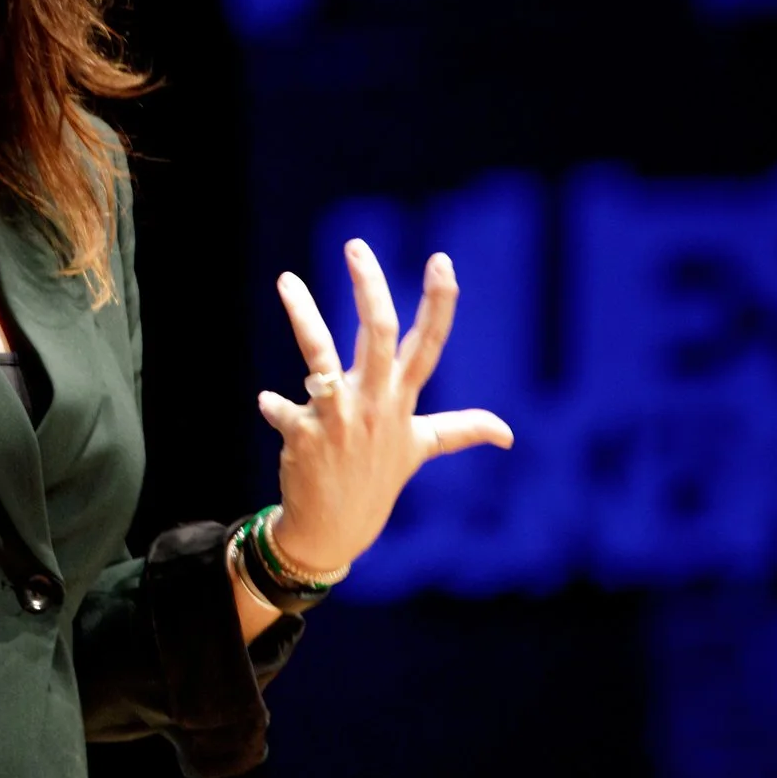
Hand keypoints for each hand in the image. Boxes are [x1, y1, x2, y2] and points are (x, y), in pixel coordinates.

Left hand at [255, 240, 513, 576]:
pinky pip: (283, 409)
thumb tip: (508, 434)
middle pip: (376, 333)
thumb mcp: (418, 450)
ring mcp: (340, 419)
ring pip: (320, 354)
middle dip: (368, 287)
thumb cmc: (376, 480)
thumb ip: (458, 430)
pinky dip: (274, 407)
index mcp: (401, 400)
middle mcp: (374, 404)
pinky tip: (268, 405)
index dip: (438, 303)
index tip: (441, 260)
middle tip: (355, 246)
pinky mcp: (305, 435)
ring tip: (286, 279)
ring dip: (303, 314)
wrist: (335, 531)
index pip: (427, 344)